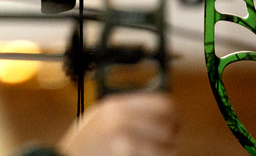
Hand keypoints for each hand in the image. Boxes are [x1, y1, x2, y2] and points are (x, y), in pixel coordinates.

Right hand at [57, 92, 176, 155]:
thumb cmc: (85, 147)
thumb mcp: (101, 119)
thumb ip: (129, 112)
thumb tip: (165, 112)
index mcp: (116, 106)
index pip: (165, 105)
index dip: (170, 117)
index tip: (170, 125)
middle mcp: (122, 121)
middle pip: (169, 129)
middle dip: (166, 140)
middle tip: (153, 146)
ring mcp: (127, 143)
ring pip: (169, 150)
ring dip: (161, 155)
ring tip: (142, 154)